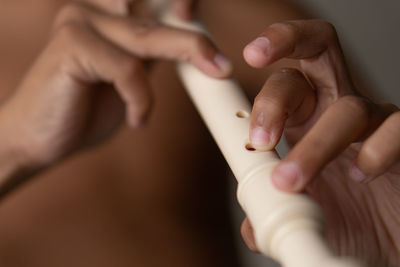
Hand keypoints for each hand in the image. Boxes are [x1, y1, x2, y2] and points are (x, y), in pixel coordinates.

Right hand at [0, 0, 230, 182]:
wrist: (41, 138)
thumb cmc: (85, 108)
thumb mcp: (130, 77)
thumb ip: (152, 56)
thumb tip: (195, 47)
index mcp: (109, 12)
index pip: (156, 1)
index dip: (185, 6)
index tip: (213, 37)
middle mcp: (94, 8)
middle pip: (158, 16)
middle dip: (195, 39)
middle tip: (223, 67)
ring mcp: (79, 21)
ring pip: (148, 37)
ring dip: (183, 60)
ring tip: (200, 83)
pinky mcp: (71, 45)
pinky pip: (127, 69)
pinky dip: (141, 98)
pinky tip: (137, 119)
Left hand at [241, 20, 399, 265]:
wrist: (384, 244)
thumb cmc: (342, 221)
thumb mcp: (296, 216)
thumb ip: (269, 212)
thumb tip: (250, 224)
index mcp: (304, 118)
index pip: (285, 77)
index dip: (265, 66)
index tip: (242, 67)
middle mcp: (336, 109)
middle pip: (316, 51)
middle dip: (285, 43)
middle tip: (253, 61)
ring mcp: (373, 122)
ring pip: (347, 108)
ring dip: (312, 146)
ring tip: (288, 182)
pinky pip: (396, 129)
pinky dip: (376, 150)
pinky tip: (358, 174)